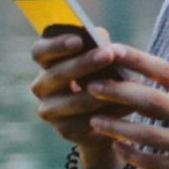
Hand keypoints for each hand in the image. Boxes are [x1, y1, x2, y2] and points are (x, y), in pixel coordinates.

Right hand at [29, 28, 133, 158]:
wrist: (108, 115)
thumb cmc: (104, 76)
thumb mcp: (104, 60)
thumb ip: (100, 48)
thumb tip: (102, 38)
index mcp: (48, 63)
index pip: (40, 51)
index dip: (56, 45)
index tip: (79, 40)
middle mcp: (42, 86)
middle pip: (56, 74)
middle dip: (84, 64)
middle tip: (108, 55)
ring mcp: (50, 110)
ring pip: (73, 101)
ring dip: (101, 92)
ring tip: (125, 84)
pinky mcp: (65, 130)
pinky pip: (86, 122)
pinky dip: (109, 113)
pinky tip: (127, 106)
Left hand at [83, 44, 168, 168]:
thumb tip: (152, 72)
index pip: (167, 71)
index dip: (138, 59)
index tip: (112, 50)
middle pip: (152, 101)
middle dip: (118, 92)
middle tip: (92, 86)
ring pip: (147, 134)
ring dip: (117, 127)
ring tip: (94, 120)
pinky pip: (154, 162)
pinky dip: (132, 156)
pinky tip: (117, 148)